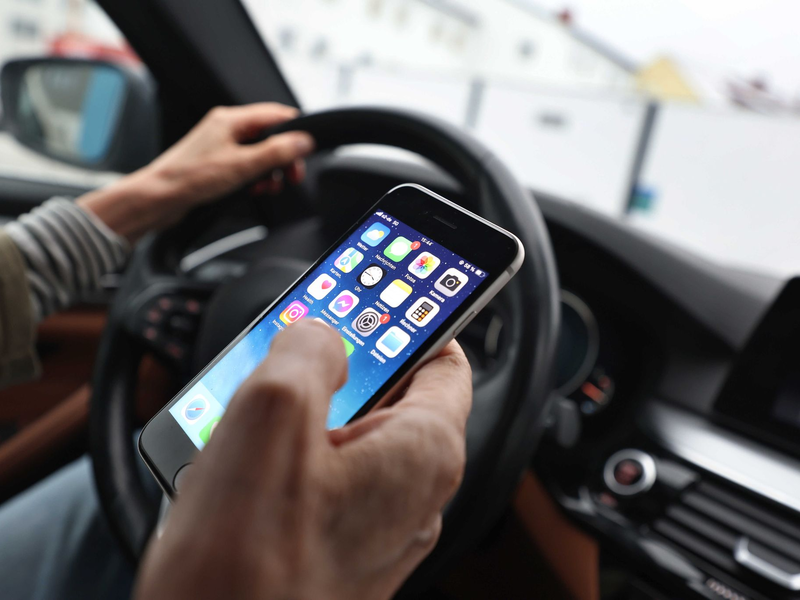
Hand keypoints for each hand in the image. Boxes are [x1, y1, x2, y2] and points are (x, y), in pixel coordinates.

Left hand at [78, 103, 313, 241]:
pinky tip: (253, 189)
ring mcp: (221, 145)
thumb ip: (276, 152)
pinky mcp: (217, 162)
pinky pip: (246, 165)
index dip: (295, 133)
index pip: (276, 115)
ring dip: (270, 171)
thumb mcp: (243, 165)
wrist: (159, 198)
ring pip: (259, 153)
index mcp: (231, 119)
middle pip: (269, 136)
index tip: (305, 153)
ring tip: (268, 187)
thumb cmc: (190, 178)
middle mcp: (226, 127)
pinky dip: (255, 177)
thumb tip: (304, 141)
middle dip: (283, 158)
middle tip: (291, 177)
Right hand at [134, 320, 472, 599]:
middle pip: (393, 398)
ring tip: (253, 407)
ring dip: (306, 415)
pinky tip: (242, 461)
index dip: (415, 321)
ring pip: (351, 439)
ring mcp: (377, 529)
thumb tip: (321, 333)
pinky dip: (291, 459)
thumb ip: (309, 347)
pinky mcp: (338, 552)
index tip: (383, 298)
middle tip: (295, 351)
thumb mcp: (274, 410)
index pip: (447, 362)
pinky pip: (326, 482)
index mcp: (423, 454)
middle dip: (343, 369)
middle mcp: (413, 496)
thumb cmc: (245, 565)